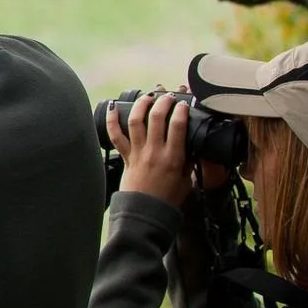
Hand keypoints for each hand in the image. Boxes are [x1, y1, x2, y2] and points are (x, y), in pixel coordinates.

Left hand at [105, 91, 196, 208]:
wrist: (146, 212)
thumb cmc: (168, 198)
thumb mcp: (187, 180)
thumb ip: (190, 161)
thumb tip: (195, 144)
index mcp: (174, 158)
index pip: (178, 126)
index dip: (181, 110)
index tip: (184, 103)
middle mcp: (154, 152)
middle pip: (156, 118)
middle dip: (163, 101)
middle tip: (168, 95)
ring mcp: (138, 153)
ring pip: (136, 121)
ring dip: (142, 104)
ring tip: (149, 96)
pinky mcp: (126, 157)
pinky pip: (116, 135)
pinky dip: (112, 120)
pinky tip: (114, 106)